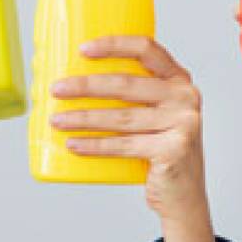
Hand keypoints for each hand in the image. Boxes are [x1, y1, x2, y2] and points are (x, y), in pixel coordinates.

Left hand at [51, 36, 217, 241]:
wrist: (184, 196)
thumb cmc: (161, 151)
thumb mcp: (156, 116)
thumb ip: (135, 98)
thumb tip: (75, 85)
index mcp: (179, 79)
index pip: (146, 49)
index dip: (113, 45)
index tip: (82, 49)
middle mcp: (185, 97)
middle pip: (126, 84)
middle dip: (86, 86)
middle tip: (56, 89)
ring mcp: (183, 123)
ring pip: (121, 117)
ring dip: (83, 118)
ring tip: (56, 120)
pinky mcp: (173, 150)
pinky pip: (124, 145)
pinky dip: (95, 145)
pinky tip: (74, 143)